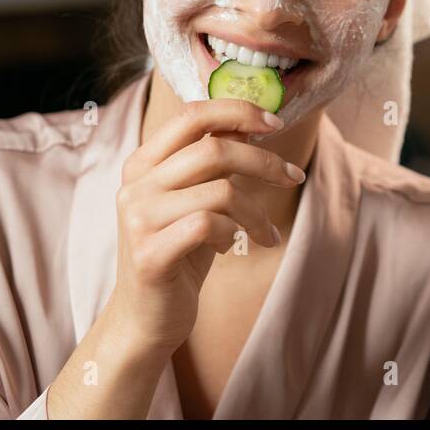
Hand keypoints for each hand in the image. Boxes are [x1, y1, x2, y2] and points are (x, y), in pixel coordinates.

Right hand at [109, 99, 301, 354]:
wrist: (145, 317)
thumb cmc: (179, 252)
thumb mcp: (197, 199)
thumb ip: (212, 163)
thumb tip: (249, 123)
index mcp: (143, 164)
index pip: (192, 115)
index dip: (238, 111)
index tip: (276, 123)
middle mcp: (135, 186)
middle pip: (214, 149)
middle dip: (265, 161)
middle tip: (294, 177)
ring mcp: (138, 219)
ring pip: (221, 190)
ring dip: (257, 212)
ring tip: (265, 232)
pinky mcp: (150, 254)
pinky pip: (210, 226)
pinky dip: (234, 235)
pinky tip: (233, 248)